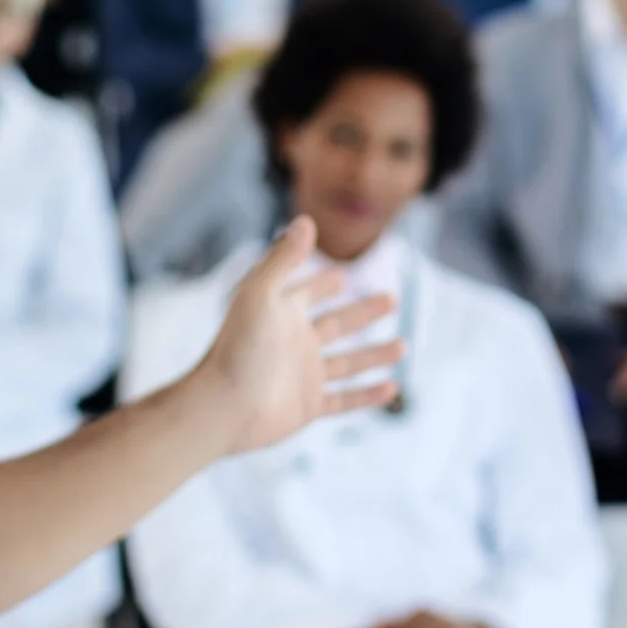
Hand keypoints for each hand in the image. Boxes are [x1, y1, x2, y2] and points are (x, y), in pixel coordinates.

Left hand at [194, 217, 404, 453]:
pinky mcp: (307, 407)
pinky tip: (391, 388)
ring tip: (403, 346)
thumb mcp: (261, 293)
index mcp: (281, 314)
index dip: (324, 282)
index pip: (307, 292)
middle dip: (363, 312)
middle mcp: (293, 344)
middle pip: (336, 324)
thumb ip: (284, 258)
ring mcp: (301, 376)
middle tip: (392, 299)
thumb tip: (306, 220)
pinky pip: (344, 400)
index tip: (344, 274)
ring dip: (374, 354)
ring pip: (347, 363)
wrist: (223, 406)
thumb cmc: (238, 346)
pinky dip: (367, 396)